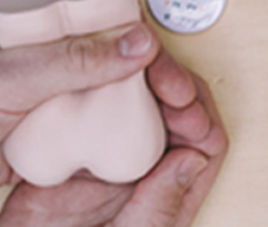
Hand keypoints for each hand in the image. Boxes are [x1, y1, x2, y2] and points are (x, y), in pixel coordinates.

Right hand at [0, 48, 227, 226]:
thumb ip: (159, 207)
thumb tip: (191, 160)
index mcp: (166, 194)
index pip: (204, 141)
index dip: (197, 112)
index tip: (177, 98)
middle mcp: (139, 171)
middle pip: (170, 112)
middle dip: (168, 83)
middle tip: (150, 68)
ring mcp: (102, 158)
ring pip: (129, 105)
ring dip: (130, 78)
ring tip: (119, 59)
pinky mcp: (63, 150)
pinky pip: (81, 109)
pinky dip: (84, 86)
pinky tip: (78, 71)